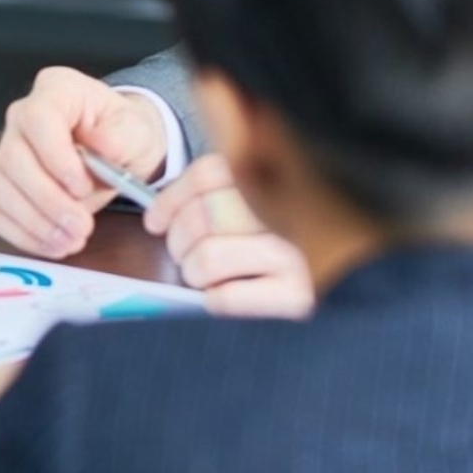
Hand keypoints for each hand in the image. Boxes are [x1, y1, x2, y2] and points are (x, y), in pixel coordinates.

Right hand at [0, 67, 169, 257]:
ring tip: (72, 240)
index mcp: (55, 91)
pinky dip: (23, 235)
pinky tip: (54, 244)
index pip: (38, 119)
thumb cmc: (124, 133)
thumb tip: (100, 147)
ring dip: (35, 222)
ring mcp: (6, 152)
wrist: (119, 149)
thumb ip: (121, 136)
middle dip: (47, 200)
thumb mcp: (137, 129)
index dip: (55, 156)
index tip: (82, 187)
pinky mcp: (4, 185)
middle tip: (81, 226)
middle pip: (13, 159)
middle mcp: (21, 118)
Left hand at [146, 155, 313, 318]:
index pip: (212, 172)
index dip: (172, 199)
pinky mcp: (298, 294)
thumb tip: (158, 217)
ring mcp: (297, 253)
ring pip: (209, 256)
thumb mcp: (241, 207)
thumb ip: (211, 194)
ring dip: (195, 272)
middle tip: (185, 255)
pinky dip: (215, 300)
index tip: (156, 222)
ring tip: (206, 277)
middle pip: (203, 214)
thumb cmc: (261, 249)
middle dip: (180, 241)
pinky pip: (226, 296)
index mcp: (277, 181)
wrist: (316, 298)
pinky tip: (226, 295)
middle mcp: (294, 211)